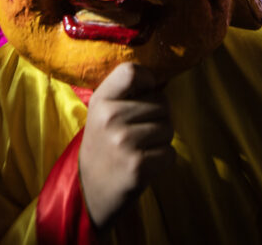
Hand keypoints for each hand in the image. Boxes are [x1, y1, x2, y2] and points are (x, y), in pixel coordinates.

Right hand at [79, 63, 174, 228]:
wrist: (90, 190)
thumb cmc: (104, 145)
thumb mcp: (103, 113)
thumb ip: (126, 94)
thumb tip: (162, 79)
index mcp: (101, 100)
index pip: (131, 72)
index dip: (147, 80)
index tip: (146, 93)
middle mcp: (110, 117)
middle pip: (162, 102)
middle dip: (159, 117)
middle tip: (140, 132)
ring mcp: (123, 142)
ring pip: (169, 128)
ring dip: (162, 140)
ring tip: (141, 148)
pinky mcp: (138, 166)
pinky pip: (170, 153)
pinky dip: (163, 160)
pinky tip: (145, 164)